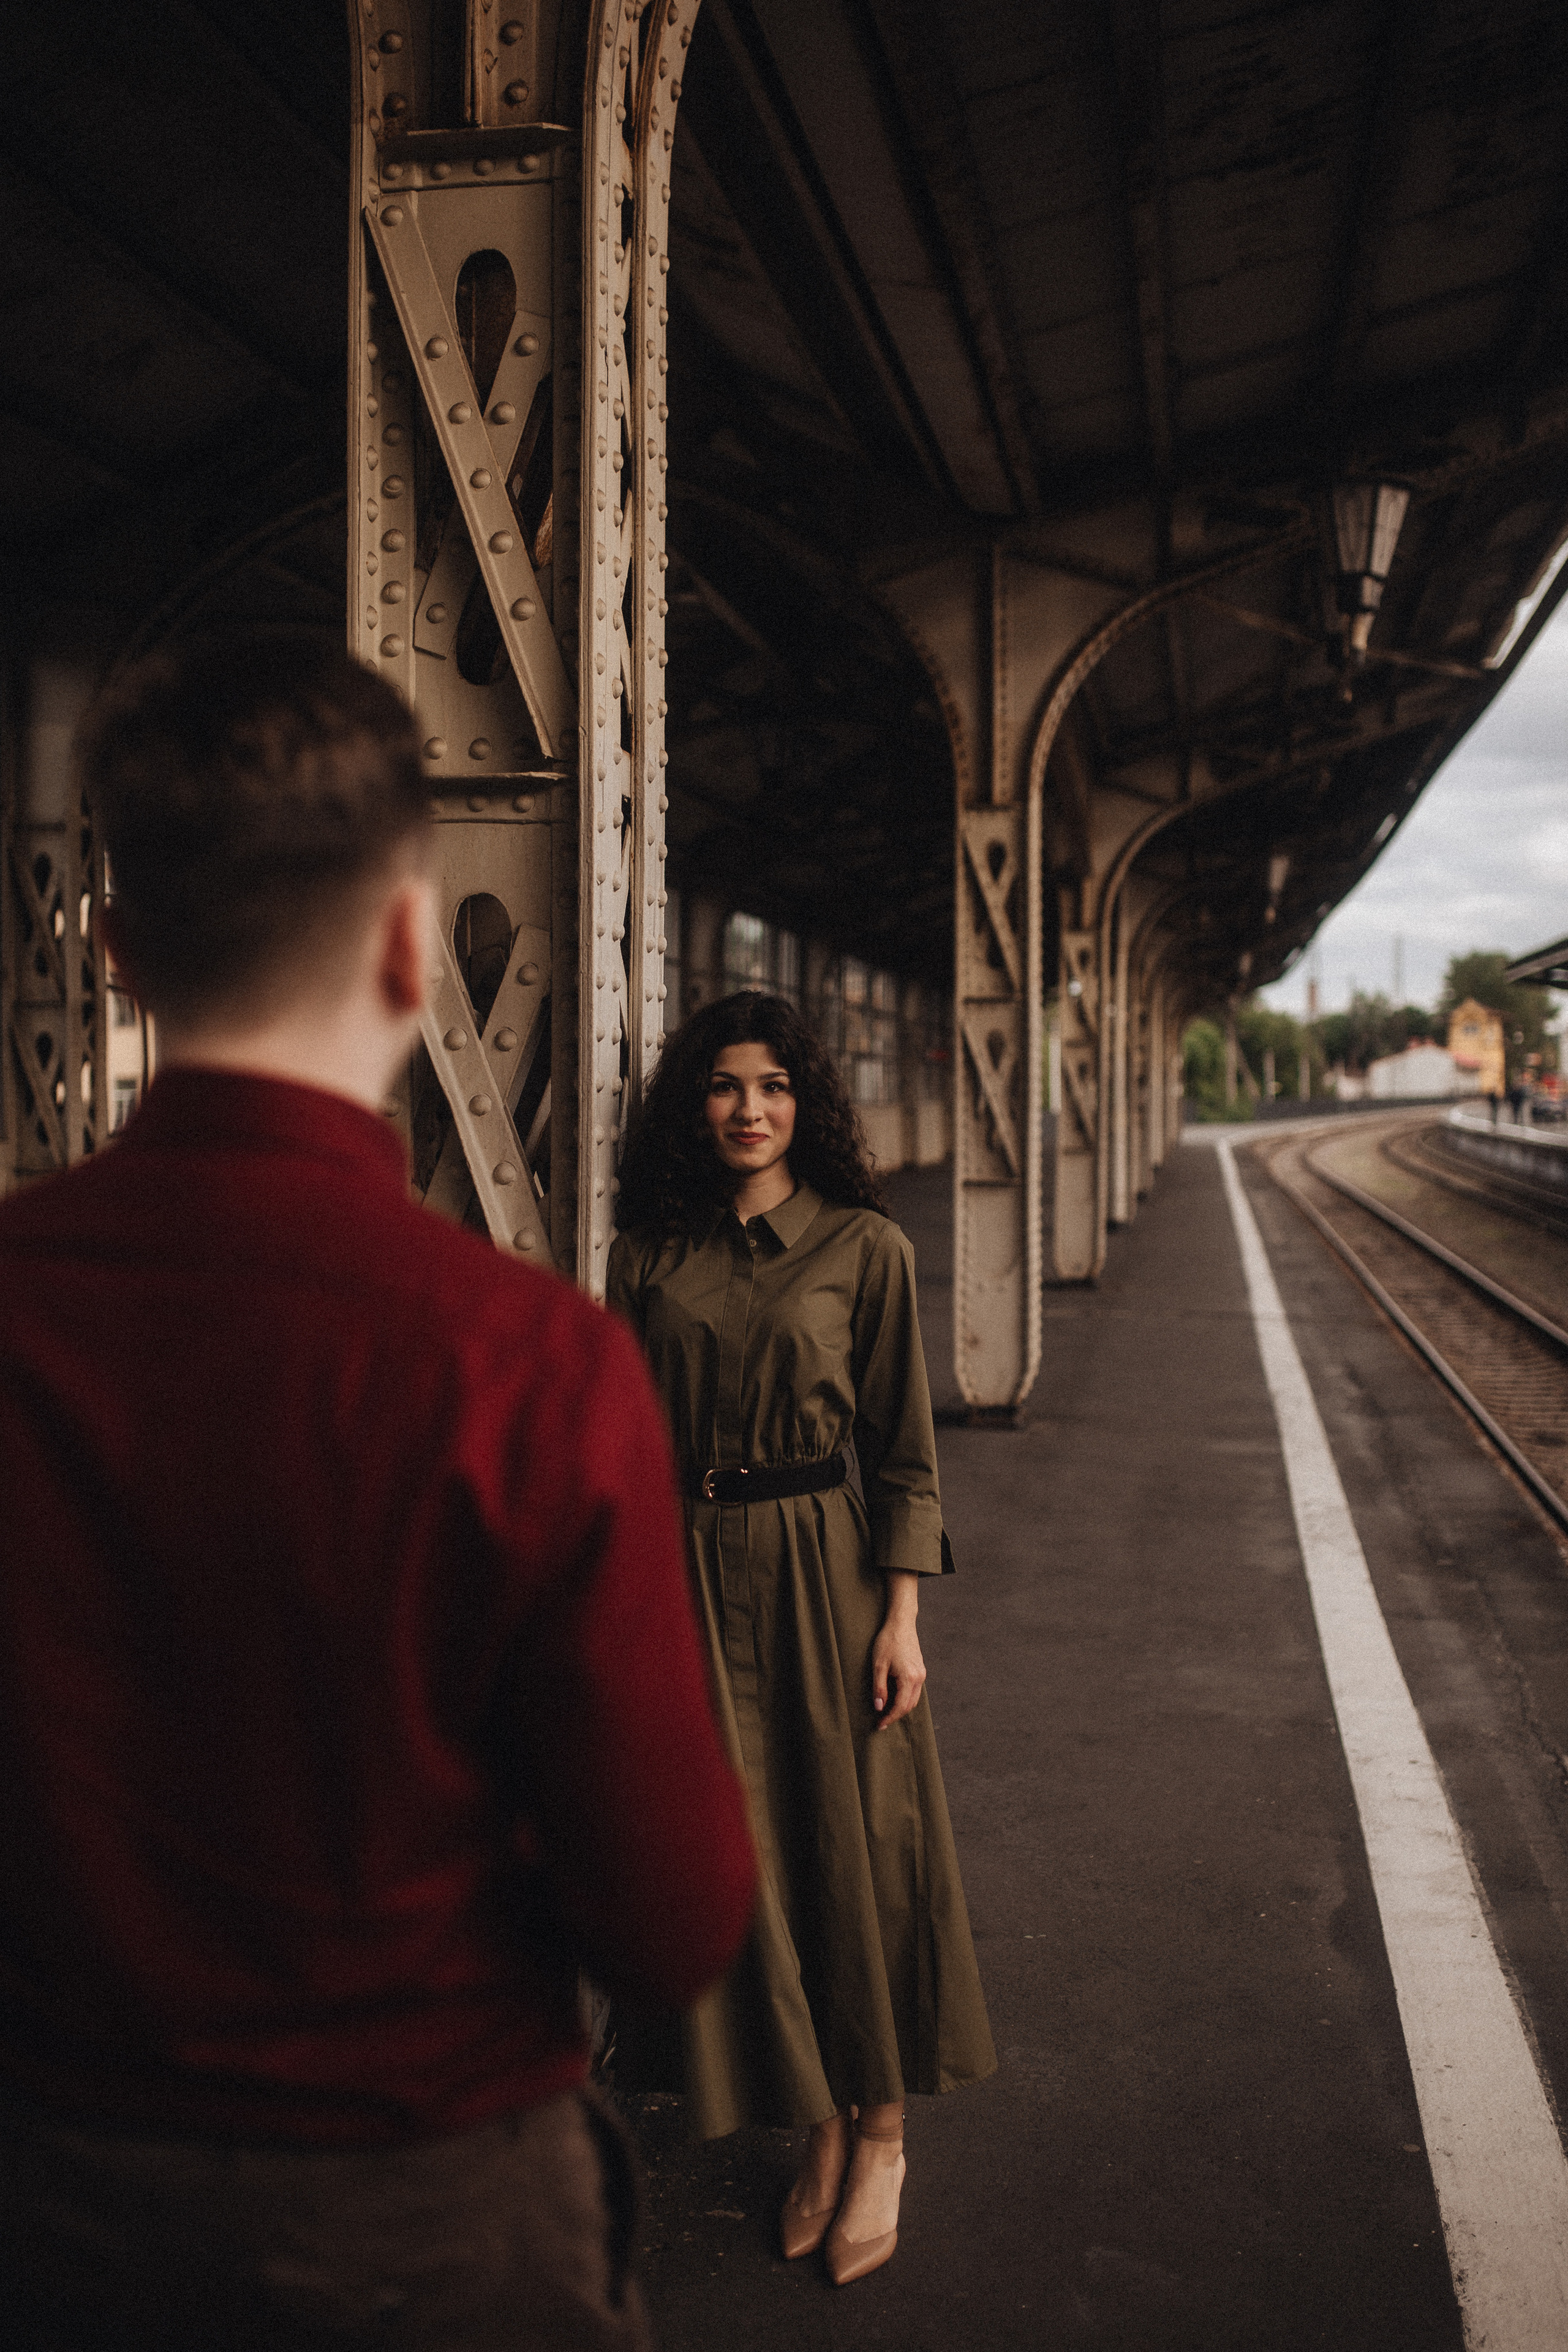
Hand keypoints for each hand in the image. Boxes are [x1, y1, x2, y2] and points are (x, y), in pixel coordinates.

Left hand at [871, 1583, 926, 1728]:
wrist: (901, 1623)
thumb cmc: (888, 1641)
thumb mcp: (878, 1665)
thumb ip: (879, 1688)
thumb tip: (879, 1707)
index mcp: (909, 1678)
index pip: (900, 1706)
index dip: (890, 1718)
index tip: (879, 1725)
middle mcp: (919, 1678)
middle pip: (909, 1706)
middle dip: (896, 1715)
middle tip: (881, 1721)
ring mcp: (922, 1673)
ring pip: (914, 1699)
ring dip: (901, 1707)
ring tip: (886, 1711)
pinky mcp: (920, 1669)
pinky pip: (915, 1690)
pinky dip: (906, 1698)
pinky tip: (894, 1697)